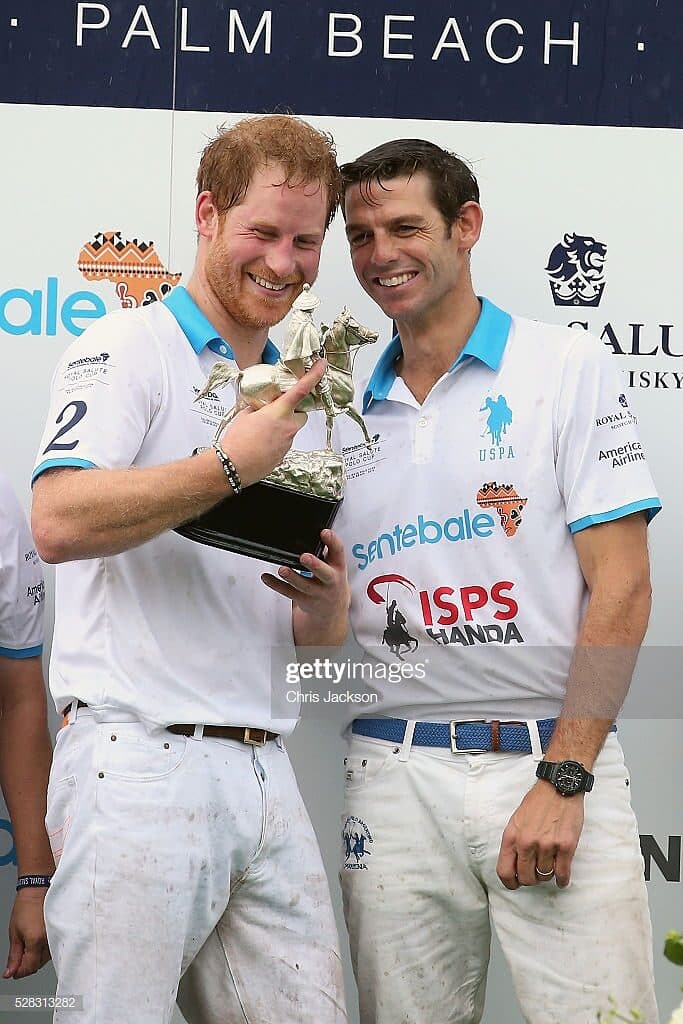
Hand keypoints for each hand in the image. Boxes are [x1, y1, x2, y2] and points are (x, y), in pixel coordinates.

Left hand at [4, 889, 50, 978]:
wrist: (38, 891)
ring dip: (35, 959)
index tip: (13, 971)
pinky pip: (52, 950)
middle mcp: (49, 941)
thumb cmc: (26, 907)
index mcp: (35, 941)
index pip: (28, 968)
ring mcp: (56, 937)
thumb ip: (13, 956)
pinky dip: (43, 952)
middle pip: (37, 966)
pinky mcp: (60, 934)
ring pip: (45, 959)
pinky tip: (37, 944)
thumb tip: (10, 972)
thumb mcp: (14, 933)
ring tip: (28, 946)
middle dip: (26, 966)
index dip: (18, 972)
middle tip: (18, 958)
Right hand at [220, 359, 326, 487]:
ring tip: (262, 429)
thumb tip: (262, 405)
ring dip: (282, 425)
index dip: (315, 375)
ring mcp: (287, 443)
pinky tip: (261, 441)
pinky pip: (284, 442)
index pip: (302, 389)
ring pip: (292, 429)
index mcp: (279, 412)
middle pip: (301, 414)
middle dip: (293, 410)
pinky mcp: (283, 455)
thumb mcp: (245, 415)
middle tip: (277, 410)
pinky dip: (276, 439)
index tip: (322, 365)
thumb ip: (258, 406)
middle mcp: (288, 427)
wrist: (233, 466)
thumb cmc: (237, 442)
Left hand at [262, 530, 349, 644]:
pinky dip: (276, 584)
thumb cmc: (330, 580)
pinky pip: (289, 593)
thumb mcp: (335, 565)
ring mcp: (317, 593)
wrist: (332, 609)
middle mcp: (330, 581)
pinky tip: (266, 577)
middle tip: (304, 557)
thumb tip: (313, 531)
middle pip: (324, 573)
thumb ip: (327, 550)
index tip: (324, 532)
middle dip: (315, 565)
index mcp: (338, 567)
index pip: (338, 552)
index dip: (333, 542)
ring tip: (282, 570)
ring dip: (292, 577)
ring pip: (304, 585)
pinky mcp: (304, 600)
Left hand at [496, 780, 584, 889]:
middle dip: (531, 879)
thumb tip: (515, 865)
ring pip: (545, 876)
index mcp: (512, 836)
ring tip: (549, 866)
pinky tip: (561, 878)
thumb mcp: (516, 820)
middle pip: (526, 878)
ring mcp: (547, 845)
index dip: (510, 883)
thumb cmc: (538, 802)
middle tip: (536, 873)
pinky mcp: (566, 846)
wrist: (559, 787)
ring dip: (547, 875)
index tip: (516, 884)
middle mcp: (527, 843)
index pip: (505, 871)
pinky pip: (562, 873)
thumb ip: (514, 842)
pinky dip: (562, 879)